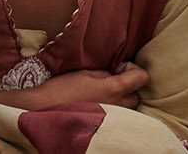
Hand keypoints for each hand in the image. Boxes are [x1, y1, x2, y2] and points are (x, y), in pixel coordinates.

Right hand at [27, 63, 147, 109]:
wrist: (45, 106)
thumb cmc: (63, 87)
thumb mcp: (85, 72)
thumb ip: (105, 74)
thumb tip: (113, 76)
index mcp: (114, 88)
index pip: (142, 77)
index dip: (131, 68)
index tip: (117, 67)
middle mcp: (118, 104)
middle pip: (136, 94)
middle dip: (127, 85)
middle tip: (108, 80)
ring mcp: (112, 115)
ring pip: (128, 105)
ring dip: (120, 97)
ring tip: (101, 91)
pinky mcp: (104, 121)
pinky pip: (117, 112)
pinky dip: (111, 105)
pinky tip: (95, 100)